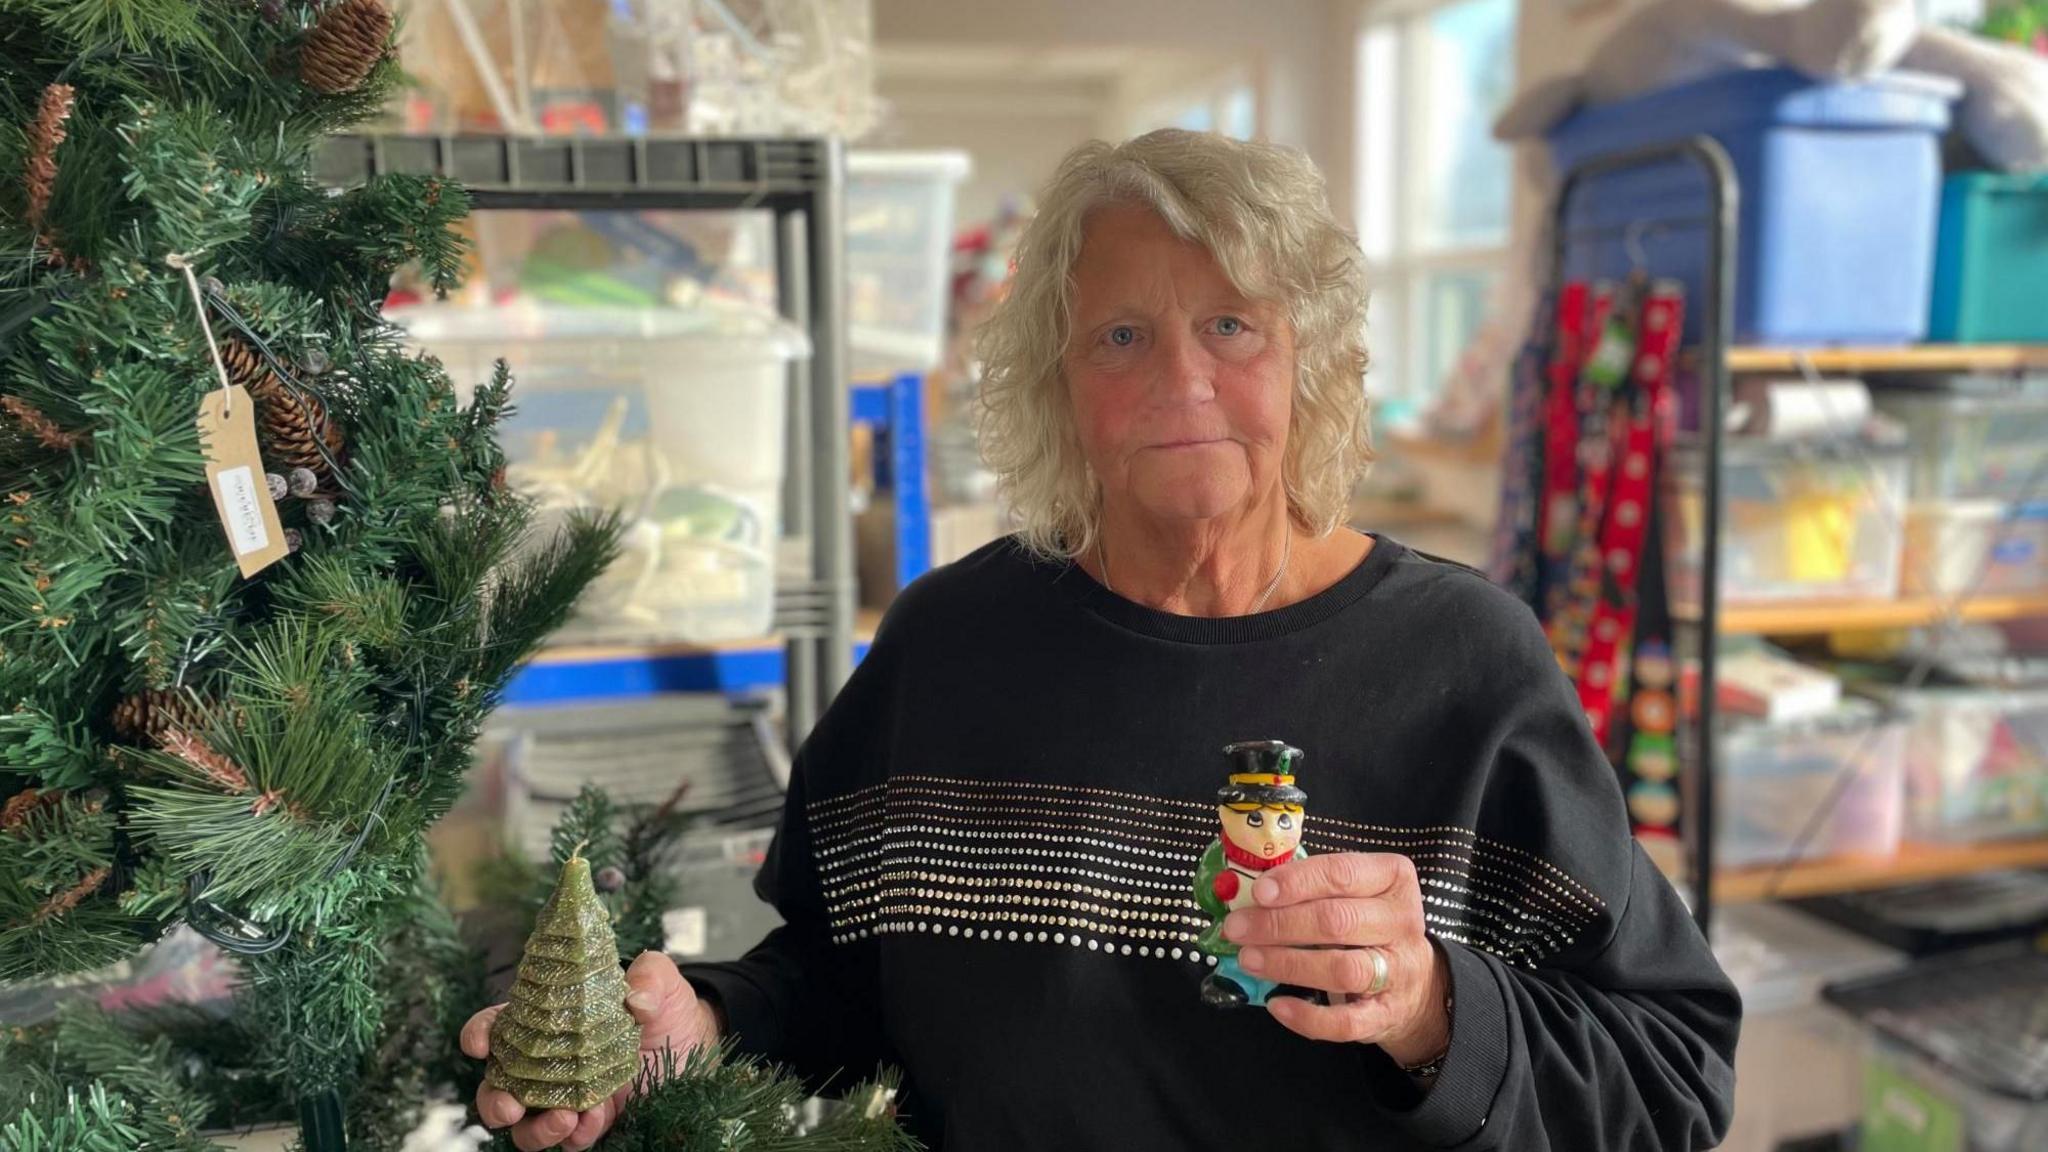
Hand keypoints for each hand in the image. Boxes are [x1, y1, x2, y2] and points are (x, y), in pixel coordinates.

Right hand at [461, 951, 720, 1150]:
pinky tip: (594, 1120)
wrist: (698, 1049)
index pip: (500, 1026)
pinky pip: (571, 1138)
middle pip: (499, 1086)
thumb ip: (649, 976)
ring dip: (535, 1128)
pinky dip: (577, 1134)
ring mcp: (567, 1096)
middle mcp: (549, 1062)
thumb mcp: (662, 982)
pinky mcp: (592, 1122)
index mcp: (550, 1021)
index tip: (478, 1043)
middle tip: (510, 1105)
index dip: (480, 1033)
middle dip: (495, 1100)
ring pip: (526, 1124)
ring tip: (564, 1118)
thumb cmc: (667, 1010)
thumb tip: (636, 996)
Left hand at [1222, 852, 1449, 1065]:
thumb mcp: (1355, 893)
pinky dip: (1308, 1017)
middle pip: (1336, 921)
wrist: (1417, 985)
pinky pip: (1346, 1021)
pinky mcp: (1386, 1014)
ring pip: (1341, 969)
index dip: (1296, 882)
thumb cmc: (1370, 926)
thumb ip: (1312, 887)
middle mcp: (1401, 922)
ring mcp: (1398, 971)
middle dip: (1278, 924)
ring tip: (1248, 959)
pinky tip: (1277, 1005)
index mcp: (1392, 879)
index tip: (1258, 892)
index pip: (1342, 873)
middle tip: (1236, 928)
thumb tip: (1247, 895)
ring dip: (1287, 964)